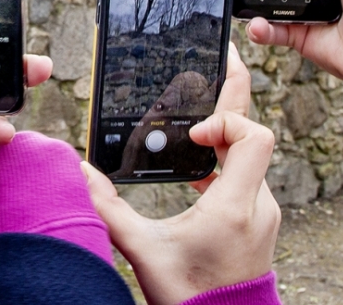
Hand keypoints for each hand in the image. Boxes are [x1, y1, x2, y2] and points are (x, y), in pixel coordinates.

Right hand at [85, 45, 279, 304]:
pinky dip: (227, 164)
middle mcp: (258, 205)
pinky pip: (249, 179)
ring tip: (199, 122)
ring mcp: (263, 216)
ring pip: (252, 158)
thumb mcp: (142, 251)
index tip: (195, 131)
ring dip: (226, 138)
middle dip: (230, 103)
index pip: (254, 135)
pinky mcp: (258, 226)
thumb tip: (79, 172)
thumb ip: (108, 209)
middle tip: (219, 61)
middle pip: (254, 135)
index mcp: (234, 205)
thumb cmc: (190, 299)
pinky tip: (198, 173)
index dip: (227, 118)